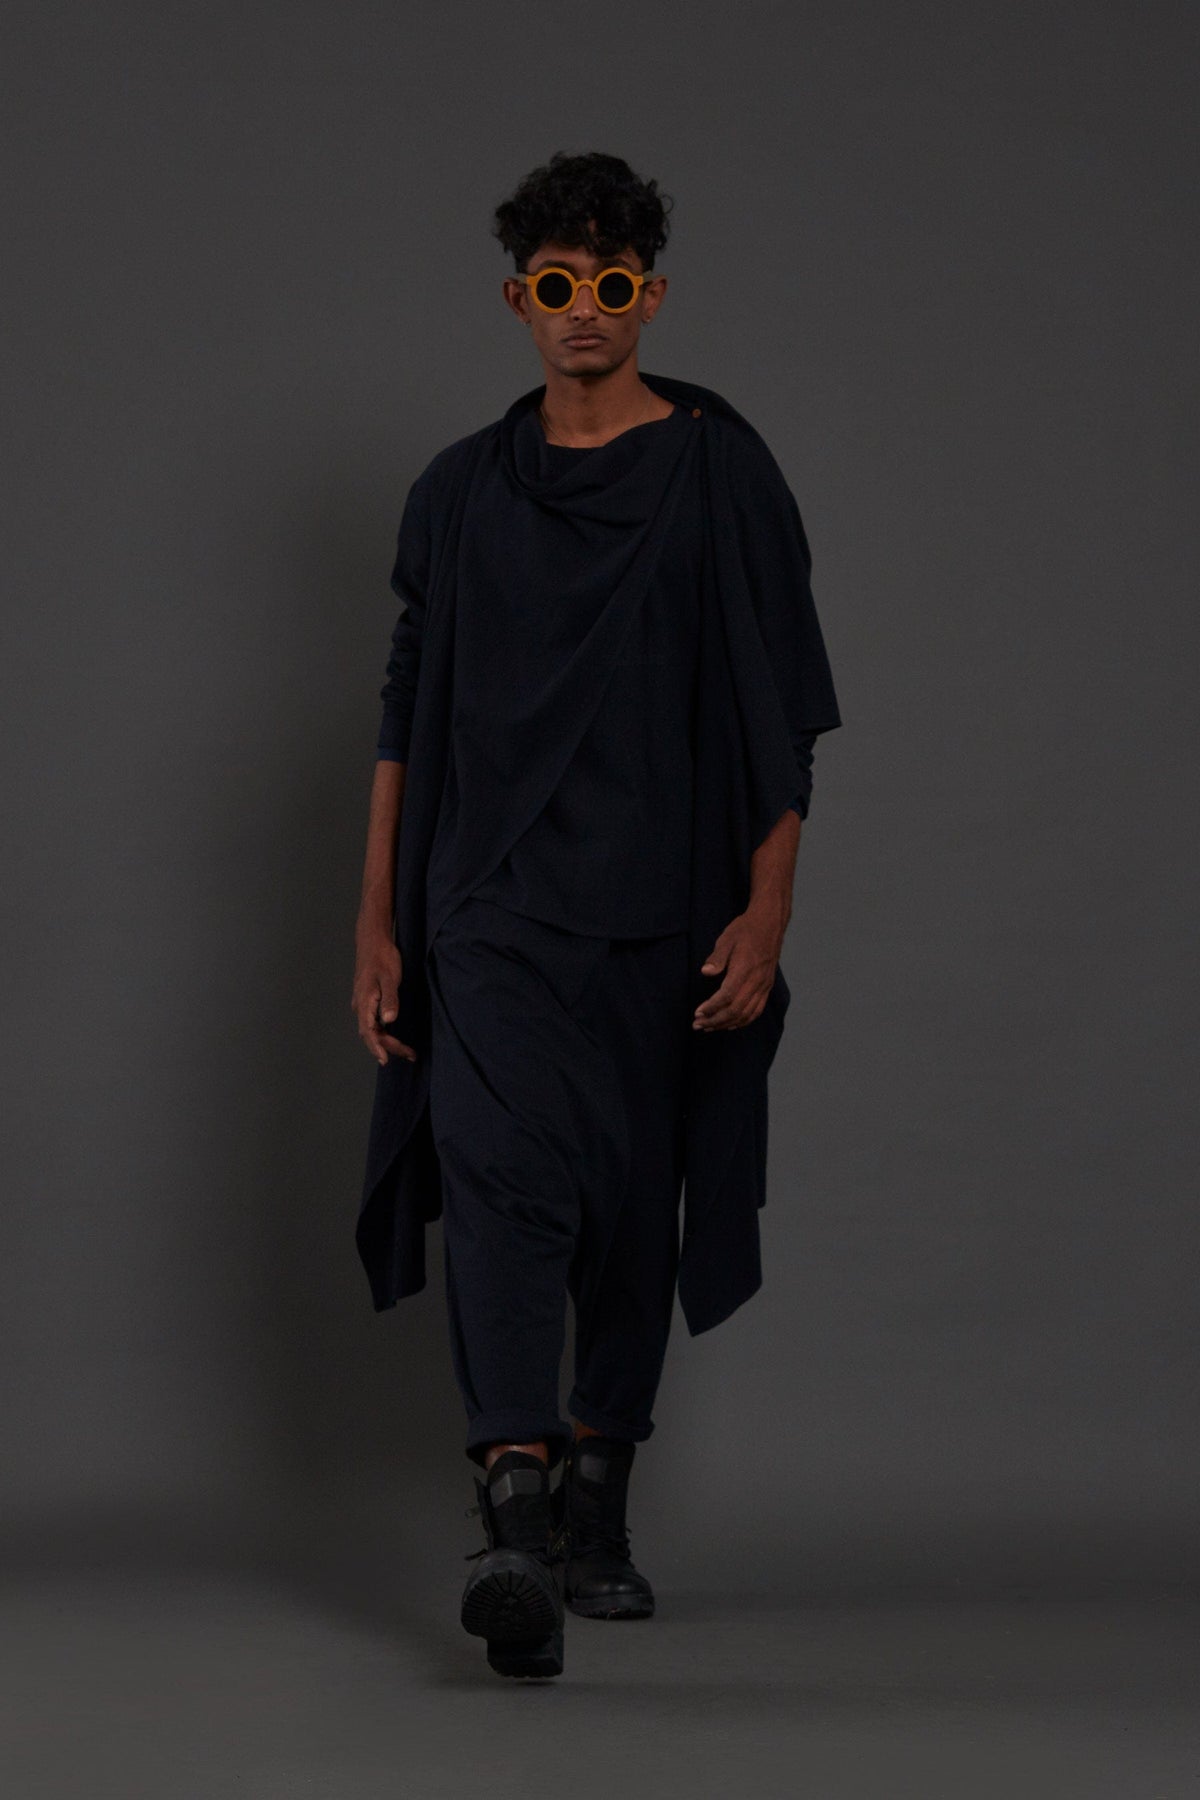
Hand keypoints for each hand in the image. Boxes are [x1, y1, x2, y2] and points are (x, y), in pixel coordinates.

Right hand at [352, 929, 417, 1065]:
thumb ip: (390, 1000)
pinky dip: (383, 1033)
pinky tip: (394, 1036)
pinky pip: (373, 1023)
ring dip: (387, 1042)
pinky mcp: (367, 1000)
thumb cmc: (382, 957)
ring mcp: (362, 1003)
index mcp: (364, 1002)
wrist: (373, 941)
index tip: (386, 1060)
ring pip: (372, 1030)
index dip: (377, 1047)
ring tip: (407, 1051)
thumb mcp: (390, 978)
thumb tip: (389, 1021)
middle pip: (371, 1034)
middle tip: (411, 1055)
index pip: (369, 1031)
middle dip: (389, 1047)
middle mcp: (360, 1006)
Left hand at [693, 906, 785, 1031]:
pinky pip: (756, 1011)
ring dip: (726, 1024)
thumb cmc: (745, 930)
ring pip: (746, 1014)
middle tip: (698, 1025)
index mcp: (745, 969)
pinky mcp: (767, 987)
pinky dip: (743, 1022)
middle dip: (715, 1020)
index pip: (728, 996)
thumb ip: (717, 957)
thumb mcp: (727, 938)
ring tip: (709, 1027)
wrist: (769, 924)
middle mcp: (757, 981)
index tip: (697, 1013)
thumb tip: (705, 972)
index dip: (712, 1007)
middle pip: (736, 1010)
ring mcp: (764, 986)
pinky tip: (730, 1025)